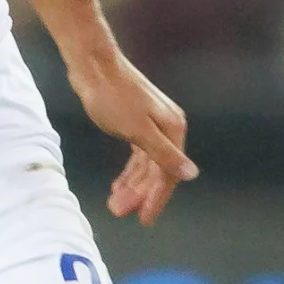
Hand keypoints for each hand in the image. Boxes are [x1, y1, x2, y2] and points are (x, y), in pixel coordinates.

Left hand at [65, 42, 196, 223]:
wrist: (92, 65)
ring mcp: (150, 125)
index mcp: (173, 129)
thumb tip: (191, 175)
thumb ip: (163, 154)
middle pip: (156, 171)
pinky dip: (128, 172)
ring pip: (145, 165)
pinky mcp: (134, 122)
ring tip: (114, 203)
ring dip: (131, 186)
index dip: (156, 198)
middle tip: (118, 212)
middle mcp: (167, 127)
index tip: (143, 219)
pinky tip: (118, 185)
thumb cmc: (113, 95)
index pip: (169, 173)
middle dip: (138, 194)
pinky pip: (136, 155)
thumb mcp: (138, 130)